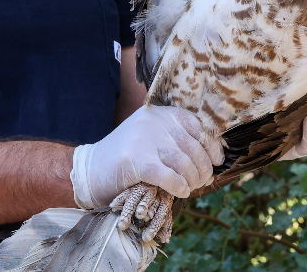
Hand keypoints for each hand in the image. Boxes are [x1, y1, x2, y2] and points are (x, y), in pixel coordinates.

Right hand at [70, 105, 223, 208]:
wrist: (90, 170)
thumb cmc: (126, 158)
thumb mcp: (150, 138)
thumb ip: (175, 139)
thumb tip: (213, 156)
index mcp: (158, 114)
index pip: (196, 125)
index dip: (211, 144)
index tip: (217, 160)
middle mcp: (152, 122)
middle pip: (192, 146)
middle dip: (203, 168)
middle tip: (203, 181)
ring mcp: (143, 140)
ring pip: (183, 162)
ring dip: (193, 179)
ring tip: (191, 187)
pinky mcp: (136, 161)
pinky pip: (169, 176)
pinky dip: (179, 186)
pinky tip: (180, 192)